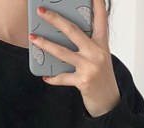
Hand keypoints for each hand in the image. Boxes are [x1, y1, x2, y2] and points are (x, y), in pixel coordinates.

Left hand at [31, 0, 120, 117]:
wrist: (109, 102)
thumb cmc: (102, 77)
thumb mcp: (99, 57)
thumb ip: (86, 45)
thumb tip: (62, 37)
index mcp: (101, 44)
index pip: (101, 18)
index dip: (97, 3)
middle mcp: (96, 53)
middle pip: (72, 31)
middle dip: (55, 19)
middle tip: (41, 11)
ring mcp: (89, 67)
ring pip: (62, 52)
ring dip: (45, 44)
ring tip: (33, 38)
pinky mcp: (83, 81)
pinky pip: (63, 77)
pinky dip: (53, 78)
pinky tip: (45, 76)